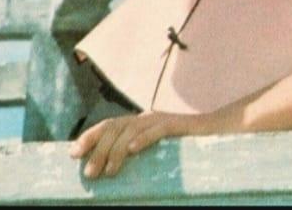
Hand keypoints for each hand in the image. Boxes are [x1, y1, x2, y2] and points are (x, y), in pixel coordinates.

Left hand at [68, 110, 207, 178]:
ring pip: (131, 130)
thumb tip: (107, 170)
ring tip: (108, 171)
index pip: (108, 125)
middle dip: (98, 150)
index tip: (73, 153)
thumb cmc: (185, 148)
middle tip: (89, 173)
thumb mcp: (155, 152)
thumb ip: (134, 154)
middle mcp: (146, 117)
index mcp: (138, 123)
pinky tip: (133, 149)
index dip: (89, 137)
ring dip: (116, 150)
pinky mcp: (177, 124)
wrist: (217, 132)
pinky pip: (157, 129)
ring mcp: (161, 119)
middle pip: (115, 128)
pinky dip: (143, 138)